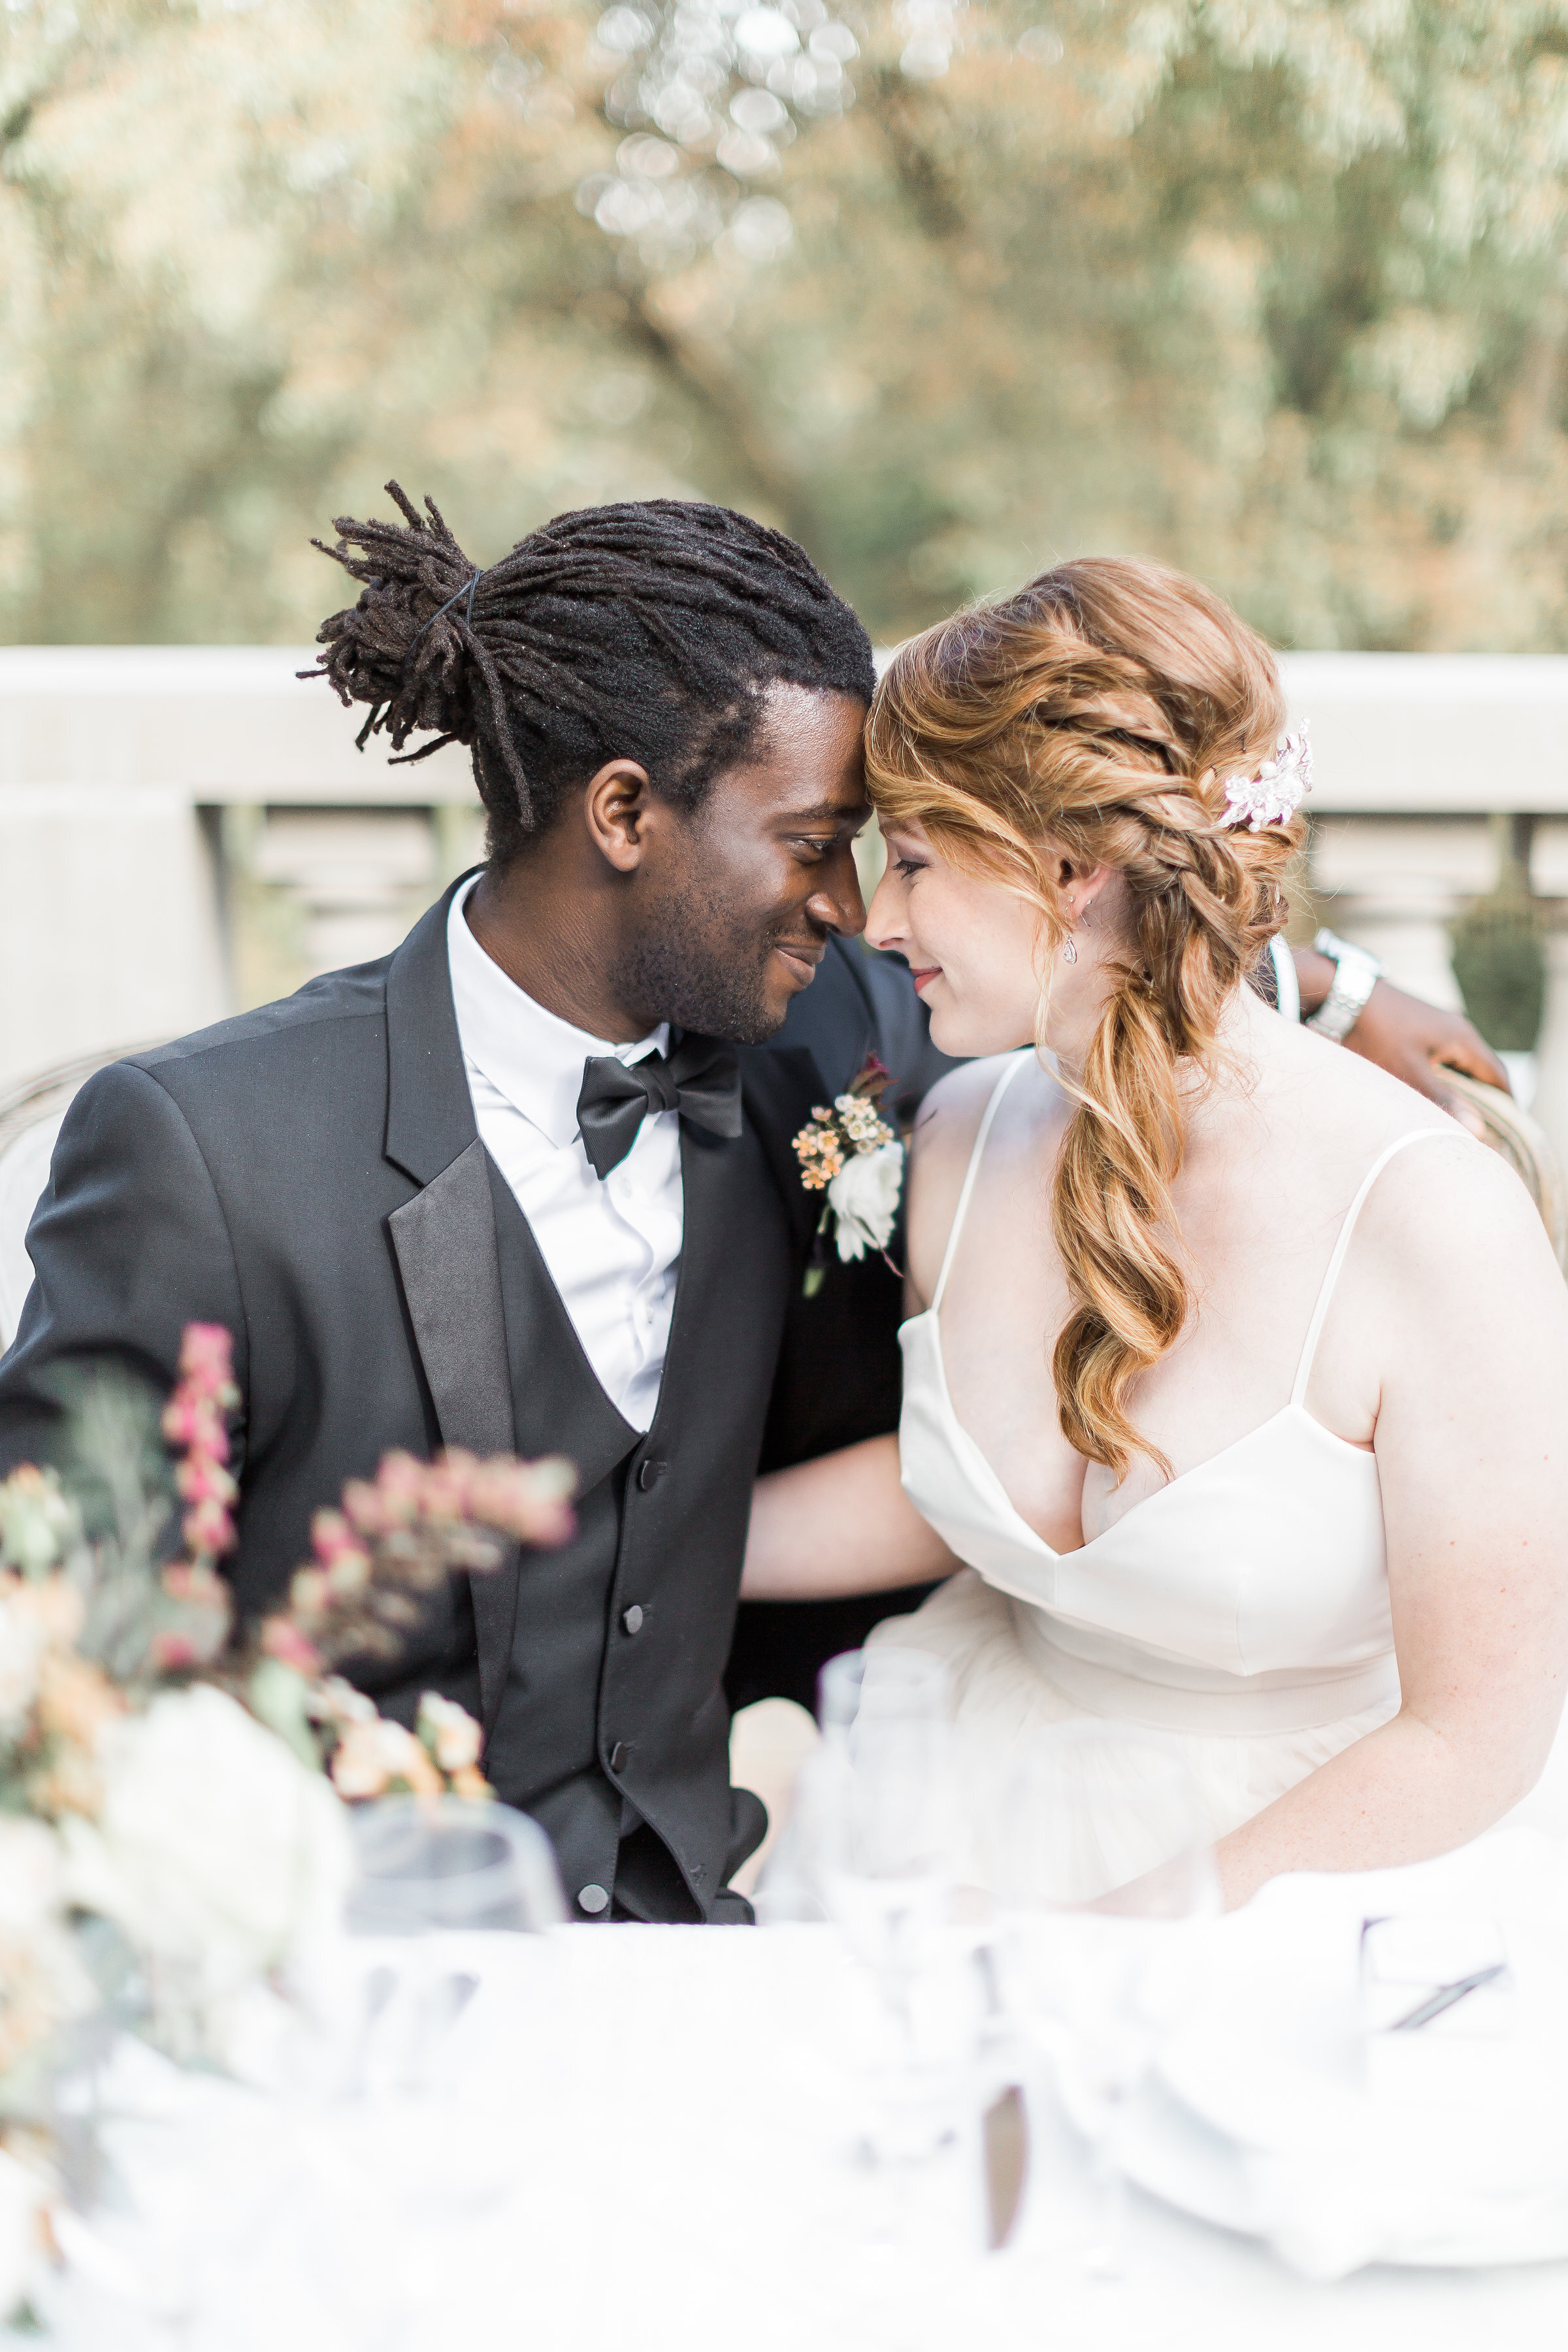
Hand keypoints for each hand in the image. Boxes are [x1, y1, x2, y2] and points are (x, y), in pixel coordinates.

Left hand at [1294, 948, 1509, 1132]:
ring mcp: (1438, 1025)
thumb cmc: (1375, 1035)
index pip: (1499, 1076)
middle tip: (1482, 1132)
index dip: (1507, 1105)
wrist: (1340, 995)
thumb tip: (1479, 1130)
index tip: (1506, 1133)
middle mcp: (1457, 1028)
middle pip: (1483, 1070)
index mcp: (1463, 1038)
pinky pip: (1442, 1057)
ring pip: (1461, 1064)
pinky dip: (1444, 1078)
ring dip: (1463, 1090)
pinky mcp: (1419, 1028)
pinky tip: (1431, 1095)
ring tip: (1458, 1119)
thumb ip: (1443, 1100)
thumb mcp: (1408, 1072)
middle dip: (1486, 1100)